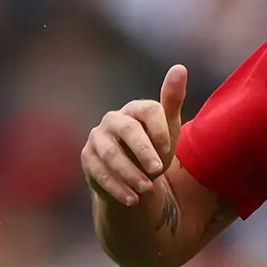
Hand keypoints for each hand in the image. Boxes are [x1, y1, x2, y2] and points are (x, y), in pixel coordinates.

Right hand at [82, 65, 187, 205]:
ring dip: (130, 173)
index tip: (169, 150)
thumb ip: (172, 99)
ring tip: (147, 188)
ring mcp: (97, 139)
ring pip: (110, 154)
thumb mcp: (168, 127)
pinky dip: (116, 187)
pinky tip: (132, 199)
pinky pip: (99, 172)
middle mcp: (113, 120)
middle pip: (127, 130)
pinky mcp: (87, 158)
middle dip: (143, 152)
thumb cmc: (155, 147)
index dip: (159, 131)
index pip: (149, 111)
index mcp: (136, 109)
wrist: (134, 176)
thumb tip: (179, 67)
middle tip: (159, 171)